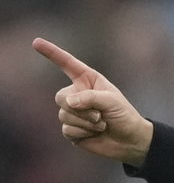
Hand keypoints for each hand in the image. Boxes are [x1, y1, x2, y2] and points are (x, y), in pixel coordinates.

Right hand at [32, 38, 152, 166]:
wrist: (129, 140)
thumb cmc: (124, 115)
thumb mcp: (112, 101)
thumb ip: (90, 97)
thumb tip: (68, 101)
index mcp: (88, 80)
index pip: (67, 64)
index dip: (52, 53)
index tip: (36, 42)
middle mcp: (77, 94)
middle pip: (61, 97)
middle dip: (80, 108)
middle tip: (100, 115)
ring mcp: (72, 112)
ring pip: (64, 115)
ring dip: (85, 122)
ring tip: (101, 124)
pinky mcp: (71, 129)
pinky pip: (67, 129)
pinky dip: (83, 132)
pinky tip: (94, 133)